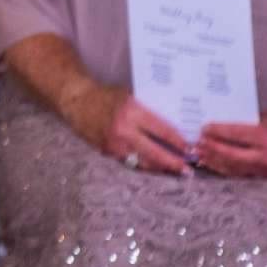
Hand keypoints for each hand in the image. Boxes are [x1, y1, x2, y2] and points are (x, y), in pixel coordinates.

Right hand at [67, 84, 190, 174]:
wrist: (77, 101)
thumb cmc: (106, 95)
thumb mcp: (129, 96)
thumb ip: (147, 110)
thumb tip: (173, 125)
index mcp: (132, 111)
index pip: (162, 130)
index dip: (178, 142)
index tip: (189, 148)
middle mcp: (124, 129)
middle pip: (155, 152)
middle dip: (173, 162)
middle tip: (187, 170)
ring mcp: (115, 142)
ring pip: (143, 162)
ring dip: (160, 167)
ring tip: (174, 171)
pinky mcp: (108, 151)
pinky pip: (131, 161)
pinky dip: (144, 165)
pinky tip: (154, 166)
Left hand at [196, 116, 266, 178]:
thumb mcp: (264, 116)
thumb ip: (243, 121)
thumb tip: (215, 123)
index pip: (237, 134)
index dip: (218, 131)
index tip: (204, 127)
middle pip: (233, 154)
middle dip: (213, 149)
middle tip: (197, 142)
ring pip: (235, 167)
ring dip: (215, 161)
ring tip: (199, 154)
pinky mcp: (266, 176)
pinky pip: (241, 173)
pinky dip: (225, 168)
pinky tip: (212, 163)